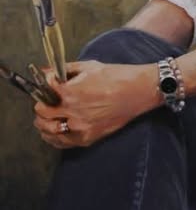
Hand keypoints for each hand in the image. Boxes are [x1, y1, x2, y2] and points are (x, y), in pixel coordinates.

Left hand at [33, 60, 158, 148]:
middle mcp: (74, 112)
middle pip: (41, 113)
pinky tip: (55, 130)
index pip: (43, 92)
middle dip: (41, 104)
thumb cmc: (118, 76)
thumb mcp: (90, 66)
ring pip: (48, 131)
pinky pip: (62, 142)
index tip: (48, 84)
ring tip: (48, 115)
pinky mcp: (88, 138)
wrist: (140, 91)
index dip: (43, 86)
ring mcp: (80, 128)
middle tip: (46, 100)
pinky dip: (54, 137)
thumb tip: (45, 70)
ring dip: (44, 122)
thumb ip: (65, 69)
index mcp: (72, 92)